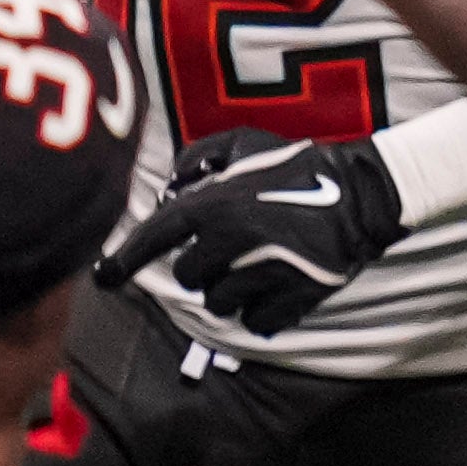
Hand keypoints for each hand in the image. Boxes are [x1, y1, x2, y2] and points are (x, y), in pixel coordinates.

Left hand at [102, 125, 405, 334]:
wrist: (362, 192)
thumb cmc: (297, 166)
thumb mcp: (244, 143)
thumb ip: (200, 157)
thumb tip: (169, 186)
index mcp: (214, 204)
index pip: (155, 237)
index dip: (125, 259)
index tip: (104, 277)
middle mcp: (231, 239)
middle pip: (190, 277)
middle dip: (204, 269)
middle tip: (232, 251)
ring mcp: (263, 270)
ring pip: (220, 303)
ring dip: (231, 292)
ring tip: (257, 267)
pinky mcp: (295, 294)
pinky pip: (257, 322)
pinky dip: (262, 313)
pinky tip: (277, 288)